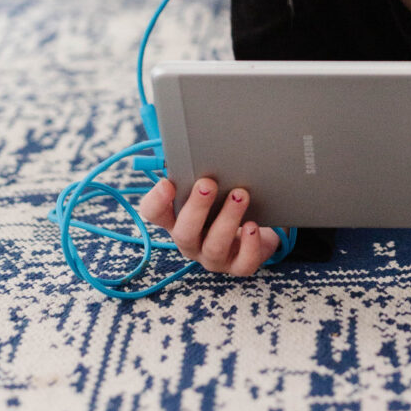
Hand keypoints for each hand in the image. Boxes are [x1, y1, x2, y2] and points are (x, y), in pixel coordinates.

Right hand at [138, 177, 279, 276]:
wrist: (257, 226)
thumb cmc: (225, 201)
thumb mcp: (211, 186)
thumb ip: (201, 170)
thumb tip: (204, 144)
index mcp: (176, 219)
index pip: (153, 213)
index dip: (157, 201)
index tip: (168, 183)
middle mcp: (191, 241)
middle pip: (184, 232)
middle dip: (197, 207)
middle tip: (208, 183)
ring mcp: (213, 257)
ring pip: (215, 245)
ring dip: (227, 219)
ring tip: (240, 194)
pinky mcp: (238, 266)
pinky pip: (243, 263)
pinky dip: (249, 245)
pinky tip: (253, 226)